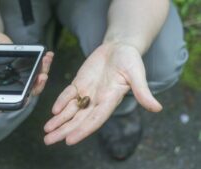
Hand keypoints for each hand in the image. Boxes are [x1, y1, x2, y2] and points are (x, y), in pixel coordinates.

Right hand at [0, 25, 53, 94]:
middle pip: (24, 92)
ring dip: (43, 73)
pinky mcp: (23, 65)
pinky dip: (44, 62)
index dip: (16, 102)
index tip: (26, 98)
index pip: (5, 99)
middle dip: (36, 86)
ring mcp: (16, 75)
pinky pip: (36, 68)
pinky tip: (48, 54)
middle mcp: (6, 82)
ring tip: (46, 60)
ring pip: (33, 81)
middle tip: (42, 76)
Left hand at [44, 43, 161, 145]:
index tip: (69, 140)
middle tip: (49, 140)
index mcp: (110, 100)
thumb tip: (157, 108)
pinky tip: (53, 111)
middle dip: (64, 130)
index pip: (95, 120)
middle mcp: (97, 100)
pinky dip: (61, 102)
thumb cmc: (130, 60)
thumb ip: (142, 92)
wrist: (119, 47)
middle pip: (78, 119)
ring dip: (58, 120)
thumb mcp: (137, 74)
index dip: (82, 130)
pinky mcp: (80, 83)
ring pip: (71, 110)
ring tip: (47, 131)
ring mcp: (88, 92)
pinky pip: (69, 94)